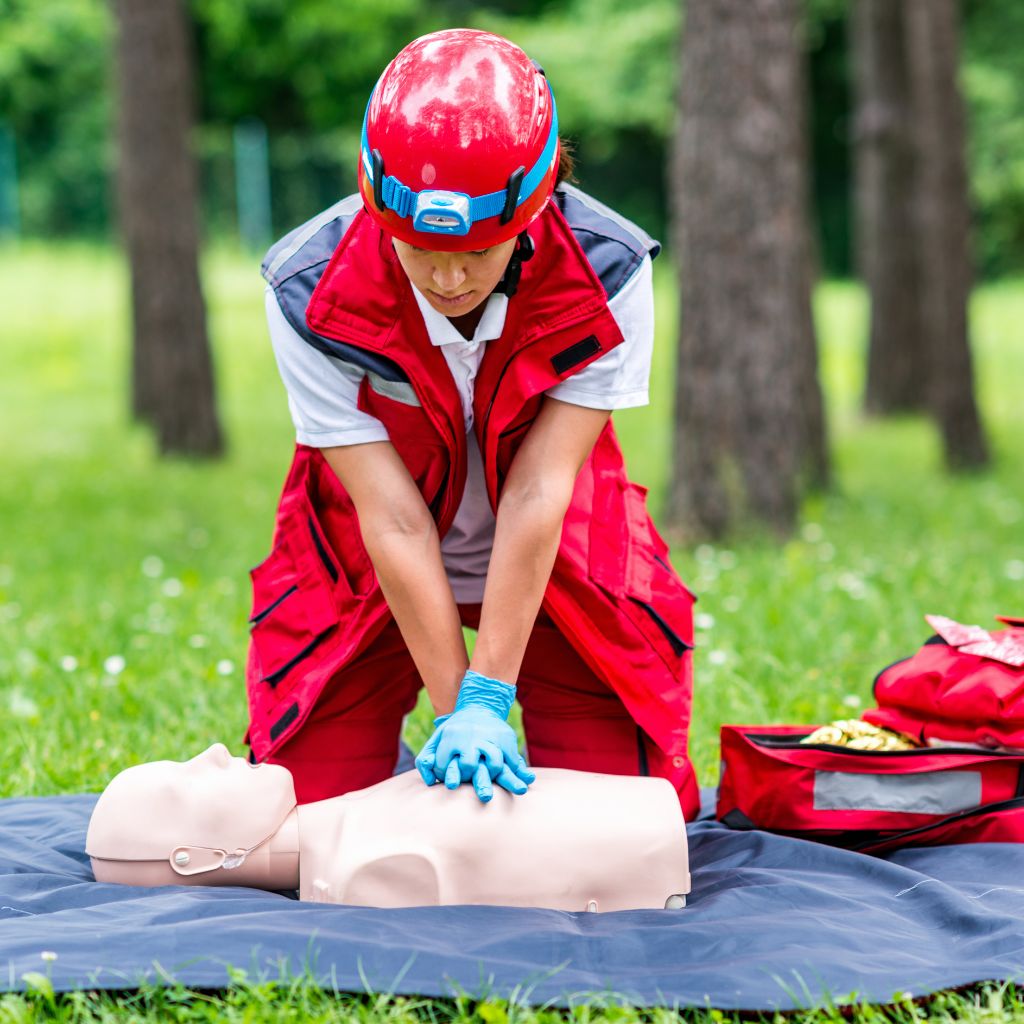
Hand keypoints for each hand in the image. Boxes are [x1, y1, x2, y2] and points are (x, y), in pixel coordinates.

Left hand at [414, 670, 534, 801]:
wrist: (479, 706)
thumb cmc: (455, 729)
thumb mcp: (438, 738)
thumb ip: (426, 759)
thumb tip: (429, 782)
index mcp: (451, 737)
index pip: (445, 765)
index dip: (447, 776)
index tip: (451, 783)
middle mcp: (470, 738)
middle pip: (470, 765)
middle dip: (475, 781)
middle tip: (483, 796)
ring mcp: (489, 739)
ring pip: (495, 763)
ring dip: (500, 778)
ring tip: (510, 791)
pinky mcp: (505, 740)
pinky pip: (514, 759)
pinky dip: (521, 771)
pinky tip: (527, 780)